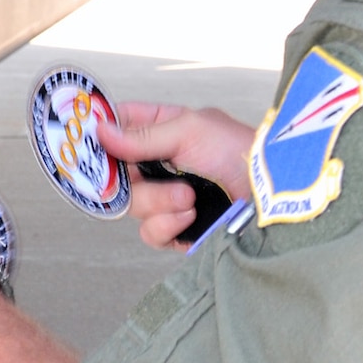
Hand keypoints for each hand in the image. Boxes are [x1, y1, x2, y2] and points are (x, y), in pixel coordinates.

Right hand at [97, 101, 255, 250]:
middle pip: (115, 174)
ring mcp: (165, 198)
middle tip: (142, 178)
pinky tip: (190, 215)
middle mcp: (158, 164)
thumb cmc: (237, 150)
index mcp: (160, 130)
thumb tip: (99, 130)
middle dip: (131, 179)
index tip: (91, 144)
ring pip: (131, 206)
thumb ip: (141, 136)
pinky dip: (167, 225)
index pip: (116, 129)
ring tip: (188, 197)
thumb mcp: (189, 130)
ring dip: (157, 202)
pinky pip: (150, 233)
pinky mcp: (175, 228)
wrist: (271, 194)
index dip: (101, 137)